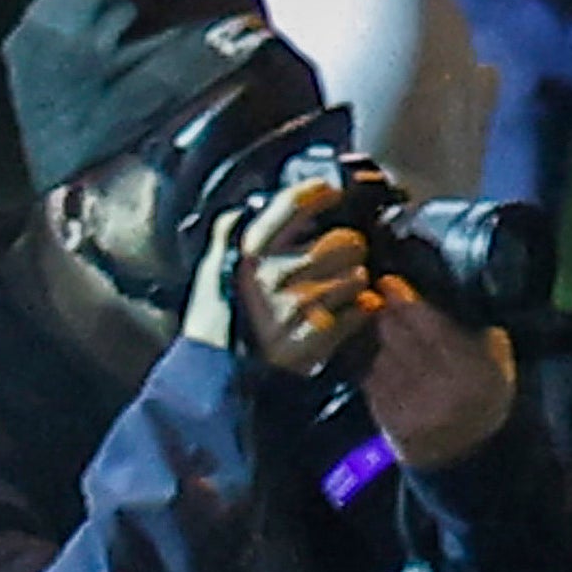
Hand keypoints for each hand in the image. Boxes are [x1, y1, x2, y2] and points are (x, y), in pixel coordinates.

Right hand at [206, 173, 376, 378]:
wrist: (213, 379)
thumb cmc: (215, 324)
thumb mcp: (209, 272)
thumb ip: (227, 236)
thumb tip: (243, 209)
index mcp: (251, 252)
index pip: (297, 202)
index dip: (320, 192)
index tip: (330, 192)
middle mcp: (278, 274)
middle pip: (346, 240)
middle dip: (347, 249)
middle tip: (337, 262)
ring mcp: (300, 305)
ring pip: (357, 275)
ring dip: (352, 284)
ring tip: (333, 296)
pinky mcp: (318, 334)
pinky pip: (362, 309)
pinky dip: (358, 311)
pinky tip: (341, 316)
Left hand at [354, 278, 523, 467]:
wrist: (471, 454)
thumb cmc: (487, 395)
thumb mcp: (497, 360)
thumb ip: (473, 328)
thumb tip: (438, 292)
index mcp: (471, 370)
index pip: (429, 325)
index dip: (405, 300)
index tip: (389, 281)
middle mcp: (439, 390)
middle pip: (399, 339)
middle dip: (387, 316)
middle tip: (379, 299)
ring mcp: (412, 408)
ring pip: (382, 359)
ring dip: (380, 343)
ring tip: (385, 333)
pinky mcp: (390, 424)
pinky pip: (372, 385)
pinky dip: (374, 369)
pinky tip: (384, 364)